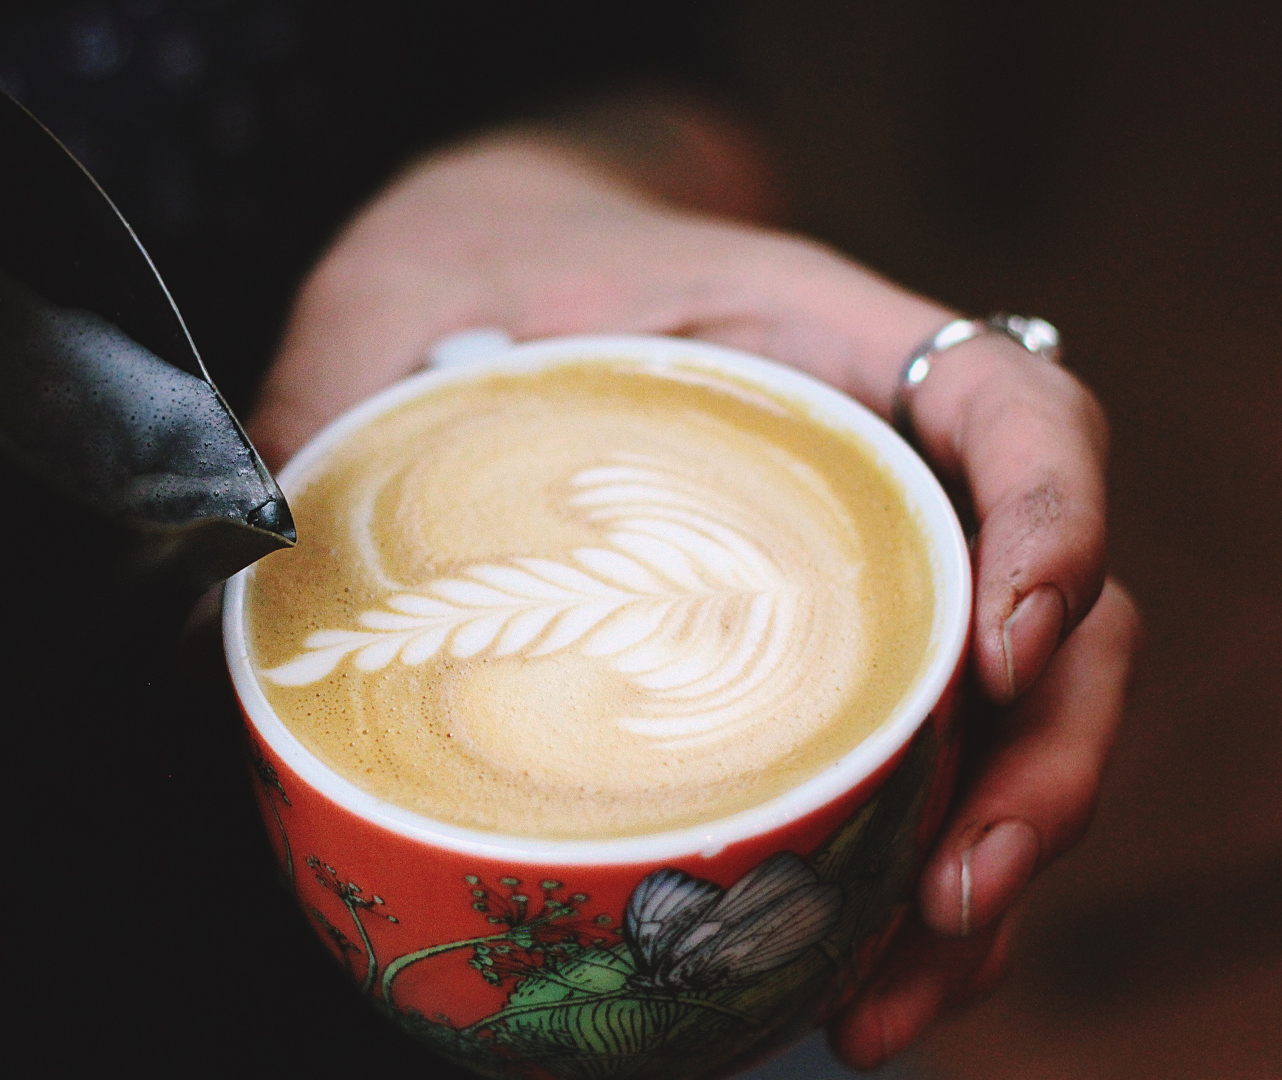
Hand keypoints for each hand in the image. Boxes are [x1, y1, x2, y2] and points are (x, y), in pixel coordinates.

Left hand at [249, 125, 1138, 1066]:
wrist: (487, 269)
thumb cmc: (463, 278)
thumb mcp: (398, 312)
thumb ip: (331, 422)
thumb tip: (222, 614)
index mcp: (823, 346)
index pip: (1014, 411)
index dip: (1053, 524)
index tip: (998, 650)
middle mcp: (883, 468)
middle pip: (1059, 621)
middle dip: (1038, 777)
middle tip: (949, 900)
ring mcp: (867, 575)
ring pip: (1004, 732)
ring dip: (981, 878)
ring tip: (885, 1010)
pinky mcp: (822, 662)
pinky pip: (909, 773)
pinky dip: (898, 889)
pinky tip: (834, 994)